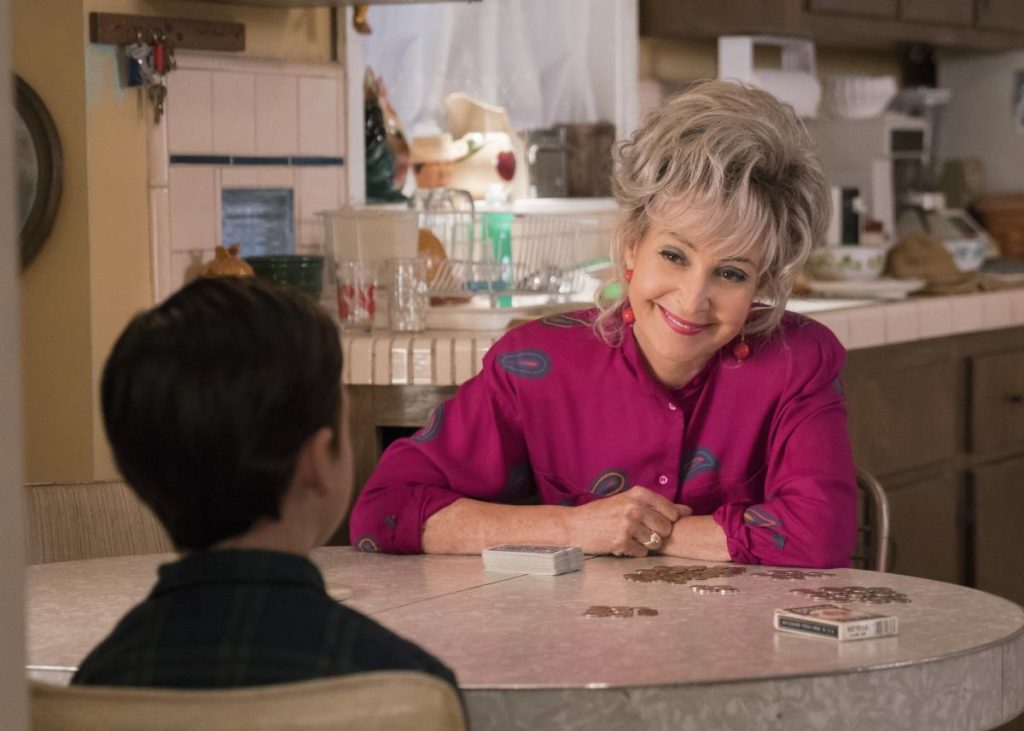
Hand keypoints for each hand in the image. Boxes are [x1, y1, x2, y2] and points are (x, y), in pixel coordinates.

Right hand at [567, 486, 691, 556]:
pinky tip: (621, 544)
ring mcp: (628, 525)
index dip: (668, 521)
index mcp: (638, 494)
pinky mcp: (621, 542)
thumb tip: (688, 511)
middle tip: (640, 532)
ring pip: (655, 542)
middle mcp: (634, 507)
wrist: (575, 525)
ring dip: (645, 543)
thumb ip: (657, 505)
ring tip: (630, 537)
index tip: (655, 522)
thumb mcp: (628, 501)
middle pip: (666, 529)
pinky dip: (634, 551)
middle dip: (657, 534)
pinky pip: (642, 552)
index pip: (672, 511)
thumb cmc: (603, 513)